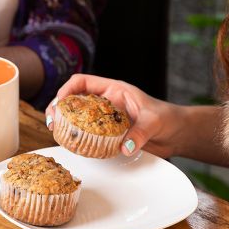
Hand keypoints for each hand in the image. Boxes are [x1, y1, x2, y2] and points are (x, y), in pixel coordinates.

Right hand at [45, 74, 185, 157]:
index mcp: (113, 89)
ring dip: (65, 123)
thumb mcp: (154, 122)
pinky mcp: (108, 134)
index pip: (82, 82)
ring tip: (56, 133)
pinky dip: (77, 138)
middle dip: (58, 107)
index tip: (60, 103)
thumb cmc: (167, 119)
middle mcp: (105, 102)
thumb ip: (140, 132)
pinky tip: (73, 146)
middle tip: (51, 122)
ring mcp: (105, 118)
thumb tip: (125, 146)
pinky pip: (87, 133)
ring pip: (77, 116)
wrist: (176, 134)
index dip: (67, 89)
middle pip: (74, 99)